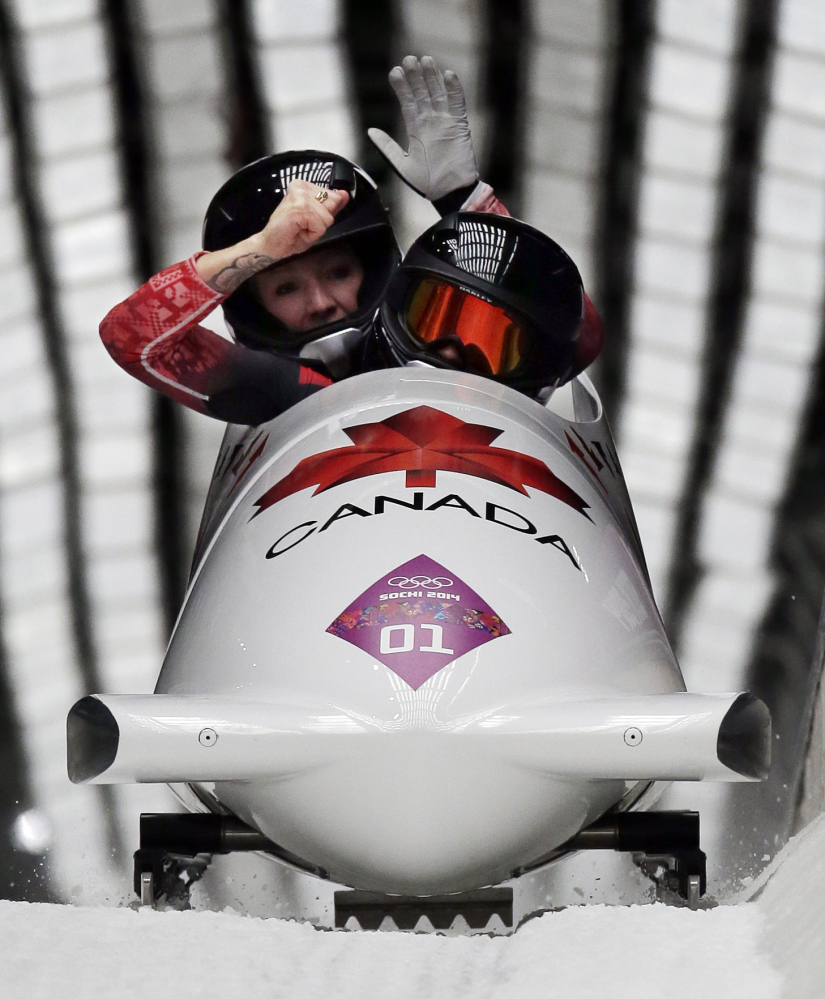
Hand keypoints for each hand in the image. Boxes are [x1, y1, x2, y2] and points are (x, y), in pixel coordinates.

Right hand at [257, 180, 349, 259]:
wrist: (270, 245)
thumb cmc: (290, 233)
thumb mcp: (316, 218)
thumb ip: (331, 206)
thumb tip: (345, 194)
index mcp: (304, 185)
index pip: (334, 196)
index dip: (325, 214)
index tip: (307, 219)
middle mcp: (301, 187)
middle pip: (333, 205)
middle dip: (322, 221)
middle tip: (304, 225)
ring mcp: (300, 197)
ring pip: (328, 218)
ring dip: (316, 229)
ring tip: (300, 229)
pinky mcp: (300, 209)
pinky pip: (321, 226)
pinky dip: (313, 234)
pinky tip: (299, 232)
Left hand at [368, 55, 477, 201]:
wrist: (449, 193)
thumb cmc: (426, 183)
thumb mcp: (402, 165)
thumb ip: (387, 147)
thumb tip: (370, 131)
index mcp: (416, 129)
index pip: (408, 102)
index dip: (402, 87)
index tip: (394, 72)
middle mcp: (430, 122)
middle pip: (422, 93)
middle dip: (416, 76)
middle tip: (409, 59)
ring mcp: (445, 122)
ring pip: (438, 94)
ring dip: (432, 77)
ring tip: (426, 59)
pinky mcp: (459, 126)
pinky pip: (458, 104)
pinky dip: (454, 90)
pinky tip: (448, 74)